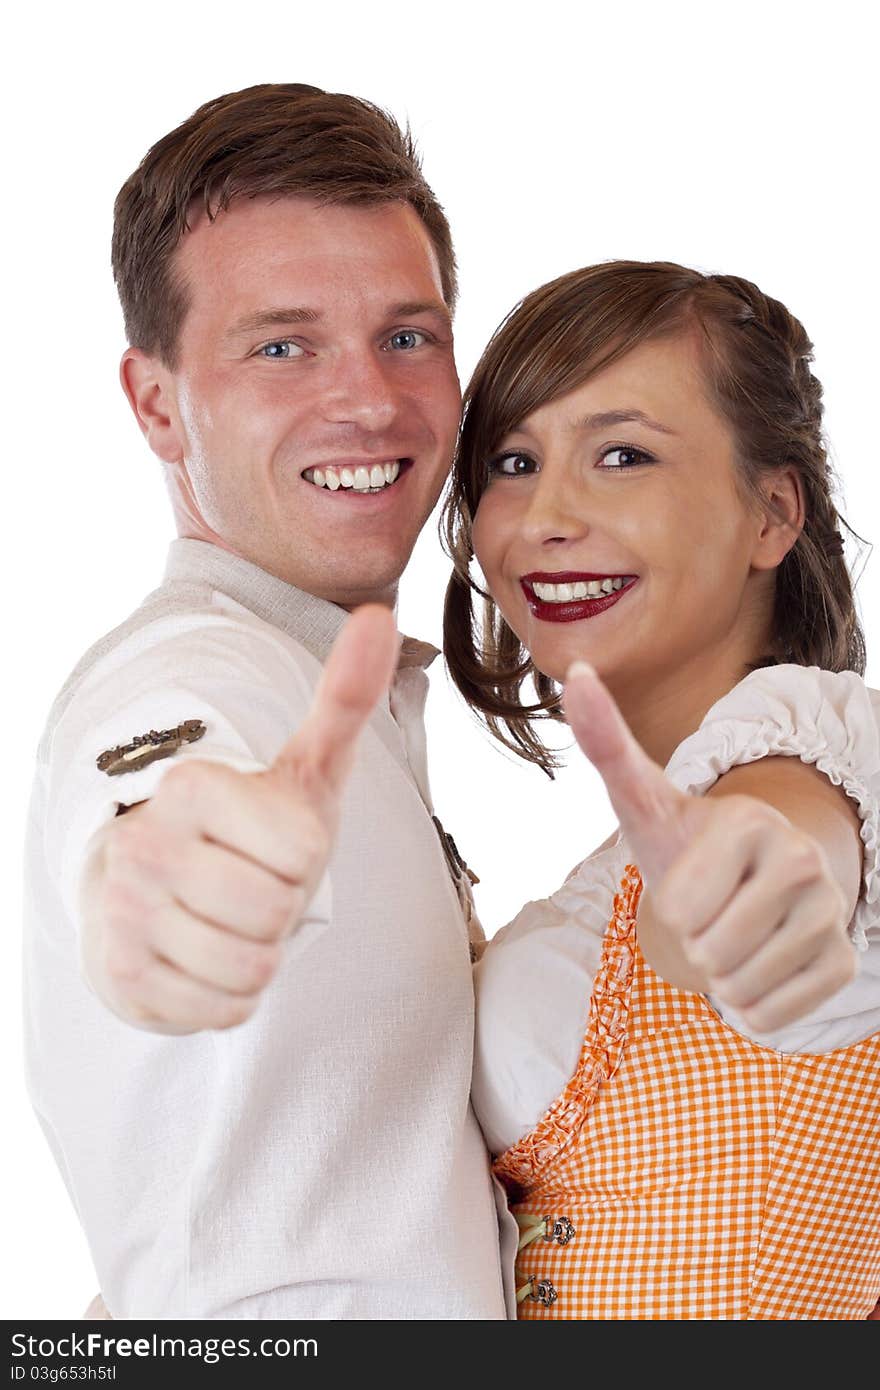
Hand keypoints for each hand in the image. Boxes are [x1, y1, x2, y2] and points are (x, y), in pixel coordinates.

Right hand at [80, 604, 400, 1032]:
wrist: (157, 894)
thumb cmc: (249, 831)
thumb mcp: (305, 769)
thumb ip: (344, 697)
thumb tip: (382, 617)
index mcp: (190, 785)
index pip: (303, 851)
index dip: (305, 858)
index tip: (269, 842)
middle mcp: (143, 844)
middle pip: (277, 912)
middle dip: (283, 912)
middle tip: (250, 887)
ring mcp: (123, 913)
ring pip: (253, 969)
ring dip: (259, 956)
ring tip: (229, 921)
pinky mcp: (120, 979)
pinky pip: (223, 1010)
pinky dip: (230, 996)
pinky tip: (203, 958)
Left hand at [563, 661, 856, 1031]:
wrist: (747, 880)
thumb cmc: (683, 841)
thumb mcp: (642, 799)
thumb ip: (606, 742)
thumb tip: (575, 672)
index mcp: (750, 822)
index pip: (682, 912)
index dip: (672, 907)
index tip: (691, 878)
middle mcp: (803, 862)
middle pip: (710, 953)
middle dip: (695, 943)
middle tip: (711, 910)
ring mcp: (831, 912)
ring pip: (740, 987)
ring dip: (719, 975)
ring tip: (731, 933)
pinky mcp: (842, 962)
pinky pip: (773, 1016)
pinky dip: (750, 1005)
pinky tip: (756, 963)